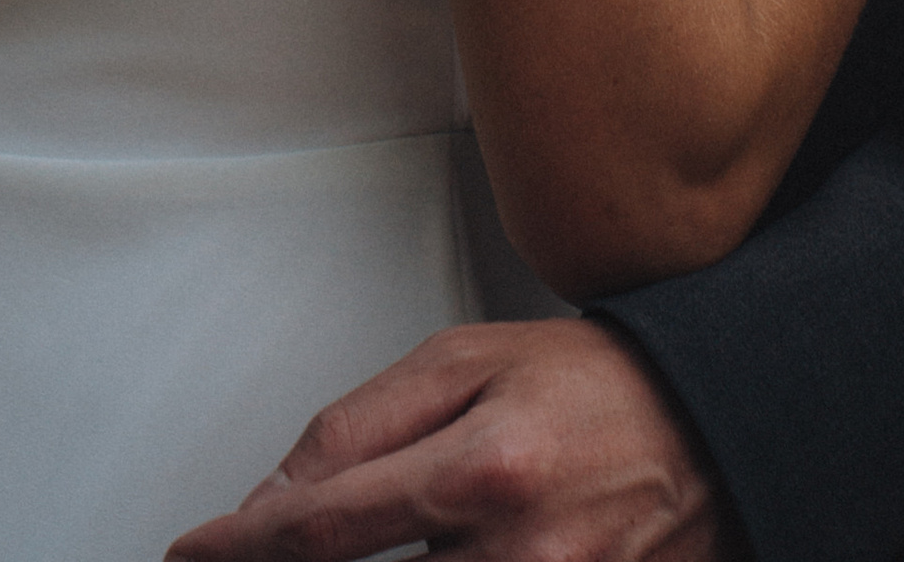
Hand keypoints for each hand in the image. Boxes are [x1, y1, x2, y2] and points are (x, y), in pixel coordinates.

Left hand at [165, 320, 729, 560]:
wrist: (711, 427)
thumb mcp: (464, 361)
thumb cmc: (591, 384)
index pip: (321, 532)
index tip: (192, 553)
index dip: (239, 551)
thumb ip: (358, 426)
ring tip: (316, 559)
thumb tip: (274, 494)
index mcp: (482, 470)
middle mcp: (517, 558)